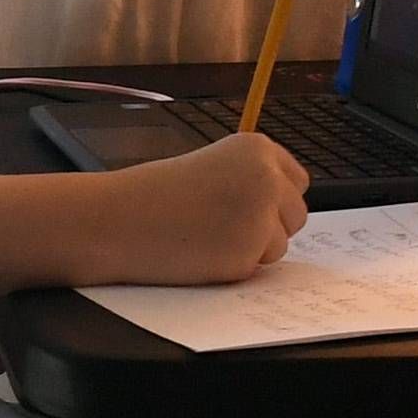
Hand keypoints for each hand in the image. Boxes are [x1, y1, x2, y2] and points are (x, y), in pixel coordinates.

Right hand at [100, 131, 305, 284]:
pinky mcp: (247, 252)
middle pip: (296, 214)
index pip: (296, 181)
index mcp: (257, 149)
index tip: (242, 204)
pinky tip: (202, 252)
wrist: (120, 219)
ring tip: (208, 236)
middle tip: (223, 225)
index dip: (272, 199)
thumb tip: (282, 205)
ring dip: (251, 248)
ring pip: (280, 244)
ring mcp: (260, 215)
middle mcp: (266, 177)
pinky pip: (256, 268)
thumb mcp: (213, 166)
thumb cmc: (157, 195)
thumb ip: (250, 178)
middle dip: (268, 226)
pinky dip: (233, 267)